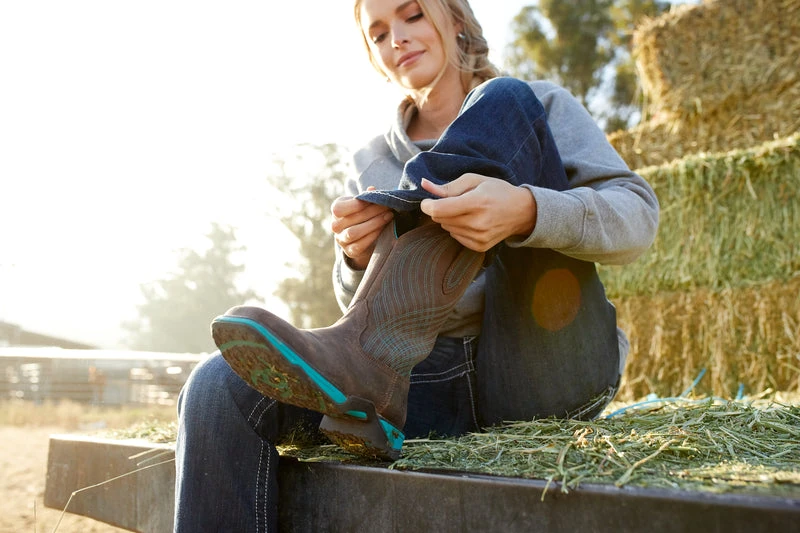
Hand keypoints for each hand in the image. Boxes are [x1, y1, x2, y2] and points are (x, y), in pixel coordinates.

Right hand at [331, 187, 393, 269]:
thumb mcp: (363, 204)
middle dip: (372, 212)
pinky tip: (383, 228)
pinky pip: (359, 245)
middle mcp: (335, 226)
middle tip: (387, 207)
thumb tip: (372, 189)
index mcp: (336, 210)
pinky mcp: (350, 251)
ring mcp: (341, 240)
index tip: (374, 199)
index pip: (339, 208)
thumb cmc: (363, 214)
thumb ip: (367, 197)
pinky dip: (373, 236)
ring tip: (388, 216)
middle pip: (351, 219)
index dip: (356, 204)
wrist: (362, 236)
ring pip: (354, 233)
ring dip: (374, 224)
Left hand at [419, 174, 536, 251]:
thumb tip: (424, 185)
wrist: (522, 212)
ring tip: (468, 211)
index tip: (427, 201)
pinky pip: (455, 236)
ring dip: (450, 219)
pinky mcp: (479, 247)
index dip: (427, 205)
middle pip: (440, 219)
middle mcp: (478, 223)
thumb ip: (448, 186)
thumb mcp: (474, 180)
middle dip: (440, 209)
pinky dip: (458, 228)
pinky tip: (472, 221)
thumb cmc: (497, 191)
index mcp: (477, 202)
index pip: (439, 210)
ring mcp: (479, 237)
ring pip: (446, 228)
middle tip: (455, 201)